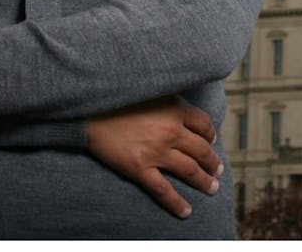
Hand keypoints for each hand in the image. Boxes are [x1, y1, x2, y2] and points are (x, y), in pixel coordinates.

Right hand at [85, 95, 221, 218]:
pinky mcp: (139, 167)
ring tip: (211, 188)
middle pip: (203, 151)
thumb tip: (182, 110)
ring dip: (205, 182)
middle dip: (213, 163)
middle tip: (217, 170)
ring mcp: (156, 151)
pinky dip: (177, 203)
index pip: (205, 125)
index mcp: (173, 109)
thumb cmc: (114, 97)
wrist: (85, 110)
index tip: (210, 141)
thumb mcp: (147, 90)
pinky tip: (186, 211)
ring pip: (190, 171)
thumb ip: (167, 99)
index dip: (210, 135)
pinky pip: (163, 190)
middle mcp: (170, 131)